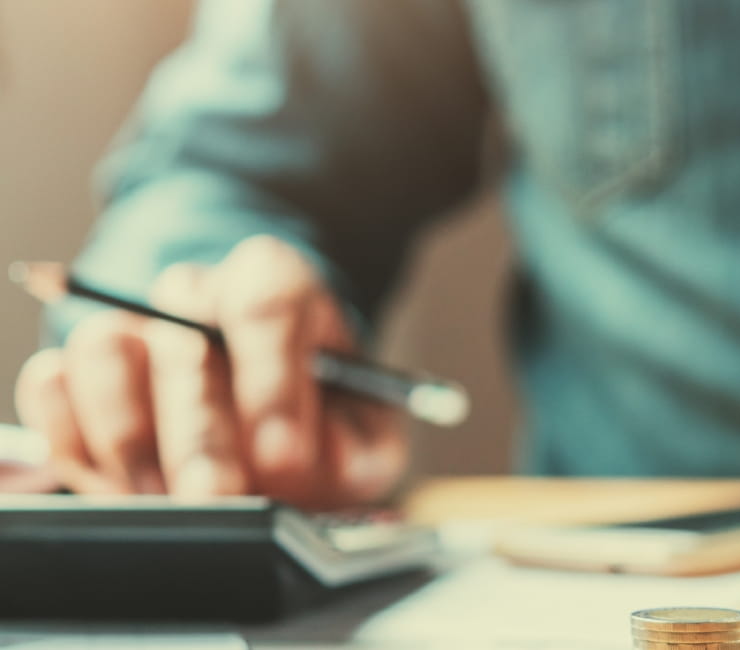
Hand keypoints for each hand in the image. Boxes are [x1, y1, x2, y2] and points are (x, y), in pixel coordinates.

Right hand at [14, 235, 406, 508]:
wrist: (274, 425)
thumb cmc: (321, 426)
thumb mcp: (363, 436)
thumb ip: (355, 444)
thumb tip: (316, 456)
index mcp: (276, 288)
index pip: (267, 300)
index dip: (274, 380)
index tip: (284, 451)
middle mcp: (197, 293)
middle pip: (183, 340)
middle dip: (201, 433)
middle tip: (218, 498)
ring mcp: (132, 325)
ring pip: (104, 348)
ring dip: (132, 438)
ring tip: (167, 501)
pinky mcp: (74, 370)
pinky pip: (50, 384)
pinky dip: (78, 438)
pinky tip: (123, 487)